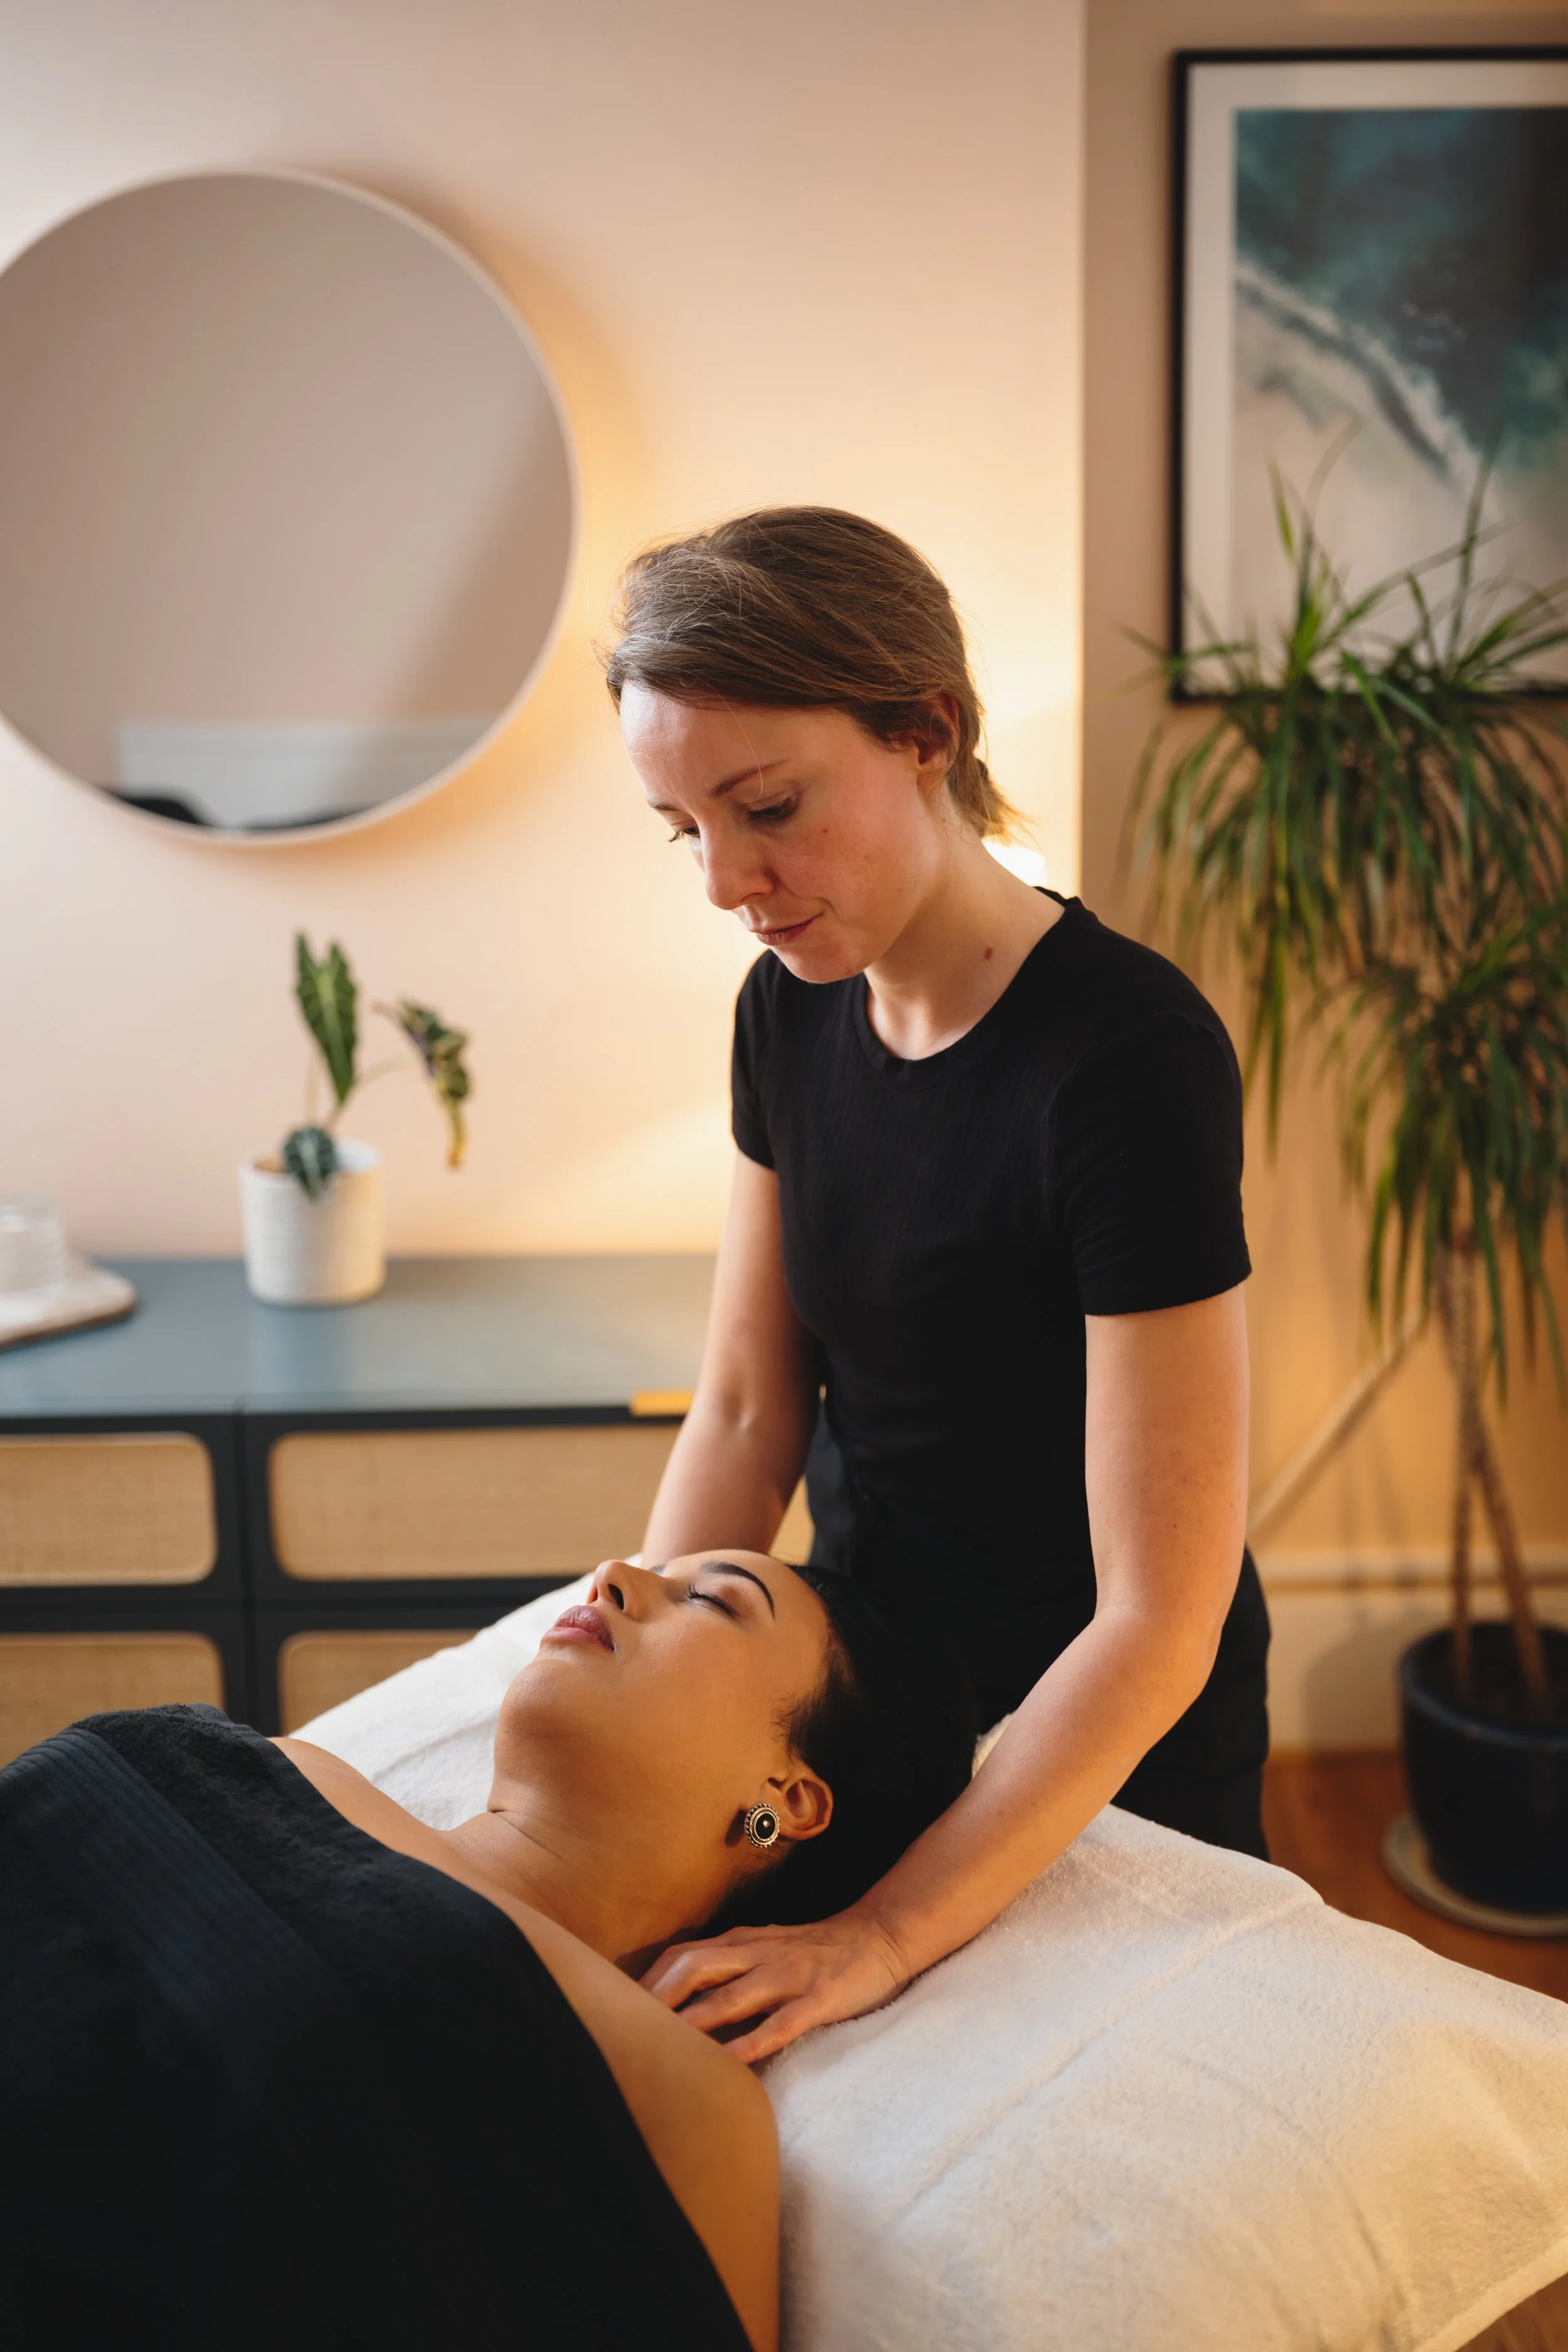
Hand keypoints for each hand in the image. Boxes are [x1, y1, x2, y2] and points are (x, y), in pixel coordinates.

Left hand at [640, 1909, 911, 2064]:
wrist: (880, 1935)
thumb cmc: (816, 1950)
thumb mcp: (766, 1950)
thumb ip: (728, 1968)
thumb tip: (680, 2000)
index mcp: (742, 1943)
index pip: (682, 1957)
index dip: (647, 1983)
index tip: (615, 2012)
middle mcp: (759, 1954)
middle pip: (695, 1968)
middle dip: (657, 1999)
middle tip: (625, 2033)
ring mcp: (789, 1975)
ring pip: (731, 1996)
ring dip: (693, 2022)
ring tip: (661, 2050)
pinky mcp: (819, 1998)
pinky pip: (781, 2022)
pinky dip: (752, 2042)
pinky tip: (729, 2064)